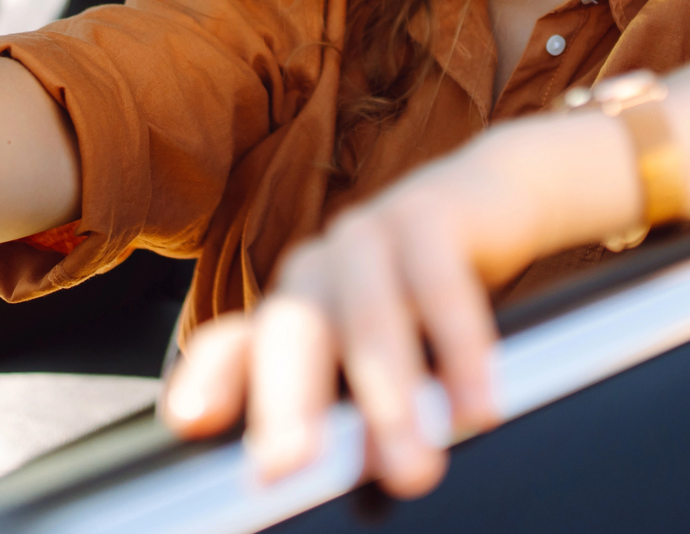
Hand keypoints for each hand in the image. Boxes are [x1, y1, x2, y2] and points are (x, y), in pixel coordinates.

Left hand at [159, 113, 639, 496]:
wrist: (497, 202)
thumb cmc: (430, 298)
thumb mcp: (386, 357)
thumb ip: (357, 414)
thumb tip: (362, 487)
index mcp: (294, 310)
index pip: (234, 346)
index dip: (210, 380)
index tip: (192, 424)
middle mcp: (318, 270)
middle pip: (291, 331)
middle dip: (286, 401)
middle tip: (288, 470)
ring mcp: (368, 235)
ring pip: (366, 311)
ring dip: (387, 393)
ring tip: (412, 468)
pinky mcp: (430, 213)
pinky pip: (439, 281)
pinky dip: (459, 346)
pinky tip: (476, 406)